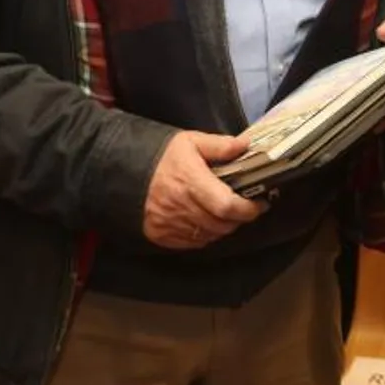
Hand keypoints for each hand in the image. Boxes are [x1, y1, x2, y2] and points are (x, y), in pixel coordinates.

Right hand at [142, 131, 263, 249]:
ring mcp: (170, 224)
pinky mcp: (161, 235)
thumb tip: (245, 145)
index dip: (248, 209)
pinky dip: (205, 235)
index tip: (259, 204)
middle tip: (245, 207)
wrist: (125, 172)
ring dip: (223, 227)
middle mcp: (181, 207)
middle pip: (222, 224)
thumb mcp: (191, 142)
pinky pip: (192, 242)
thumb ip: (220, 145)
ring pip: (210, 235)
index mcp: (192, 182)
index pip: (227, 206)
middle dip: (238, 218)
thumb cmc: (162, 157)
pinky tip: (206, 221)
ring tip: (226, 213)